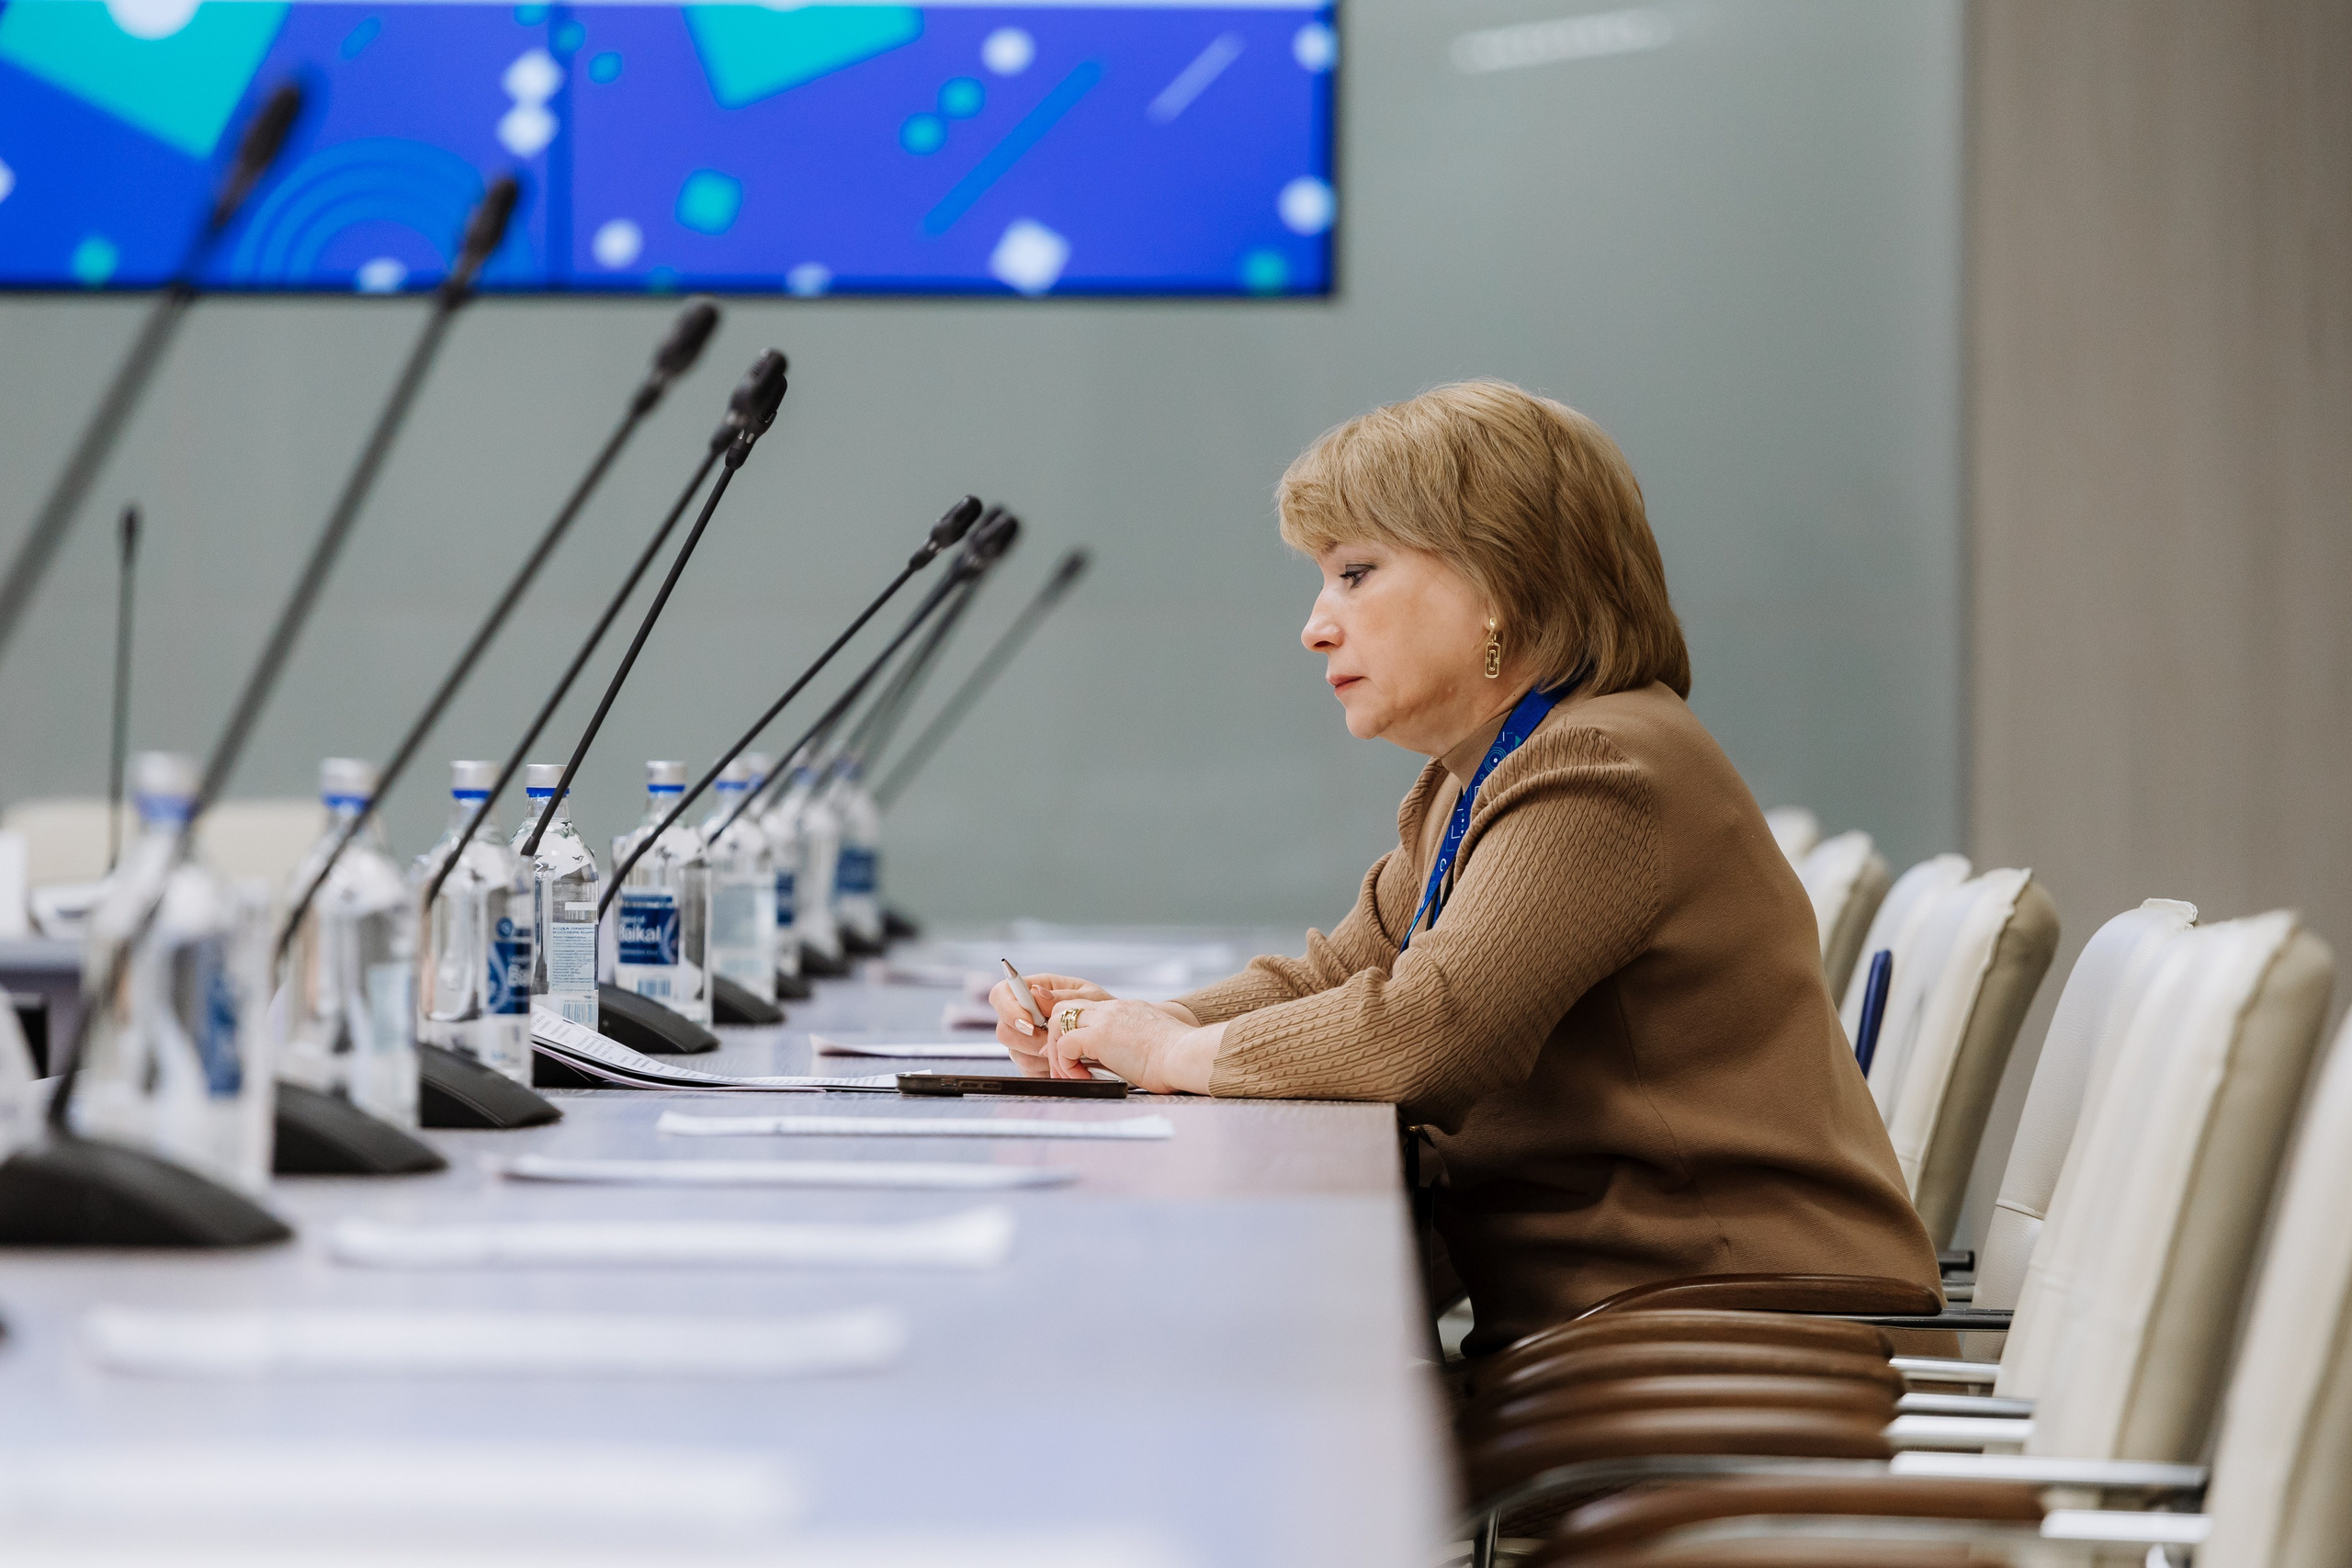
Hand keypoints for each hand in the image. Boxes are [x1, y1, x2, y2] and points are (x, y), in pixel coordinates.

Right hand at [990, 972, 1110, 1077]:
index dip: (1008, 1009)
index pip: (1001, 994)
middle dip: (1029, 1039)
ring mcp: (1025, 1041)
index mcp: (1035, 991)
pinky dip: (1047, 1069)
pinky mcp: (1031, 1062)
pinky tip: (1064, 1063)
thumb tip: (1036, 993)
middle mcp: (1024, 1016)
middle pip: (1004, 1030)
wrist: (1114, 1036)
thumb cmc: (1102, 1010)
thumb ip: (1063, 996)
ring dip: (1042, 1055)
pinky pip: (1028, 1070)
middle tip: (1052, 1040)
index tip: (1029, 1023)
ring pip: (1016, 1053)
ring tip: (1067, 1051)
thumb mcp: (1090, 997)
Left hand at [1047, 997, 1219, 1095]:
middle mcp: (1111, 1009)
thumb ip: (1133, 1043)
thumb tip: (1125, 1062)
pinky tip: (1082, 1079)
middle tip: (1063, 1065)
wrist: (1186, 1054)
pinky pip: (1064, 1046)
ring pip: (1057, 1023)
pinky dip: (1066, 1065)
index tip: (1072, 1053)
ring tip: (1069, 1075)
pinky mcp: (1098, 1036)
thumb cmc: (1179, 1057)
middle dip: (1056, 1037)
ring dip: (1057, 1052)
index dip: (1072, 1030)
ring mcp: (1104, 1020)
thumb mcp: (1153, 1041)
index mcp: (1125, 1010)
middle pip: (1063, 1009)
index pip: (1085, 1009)